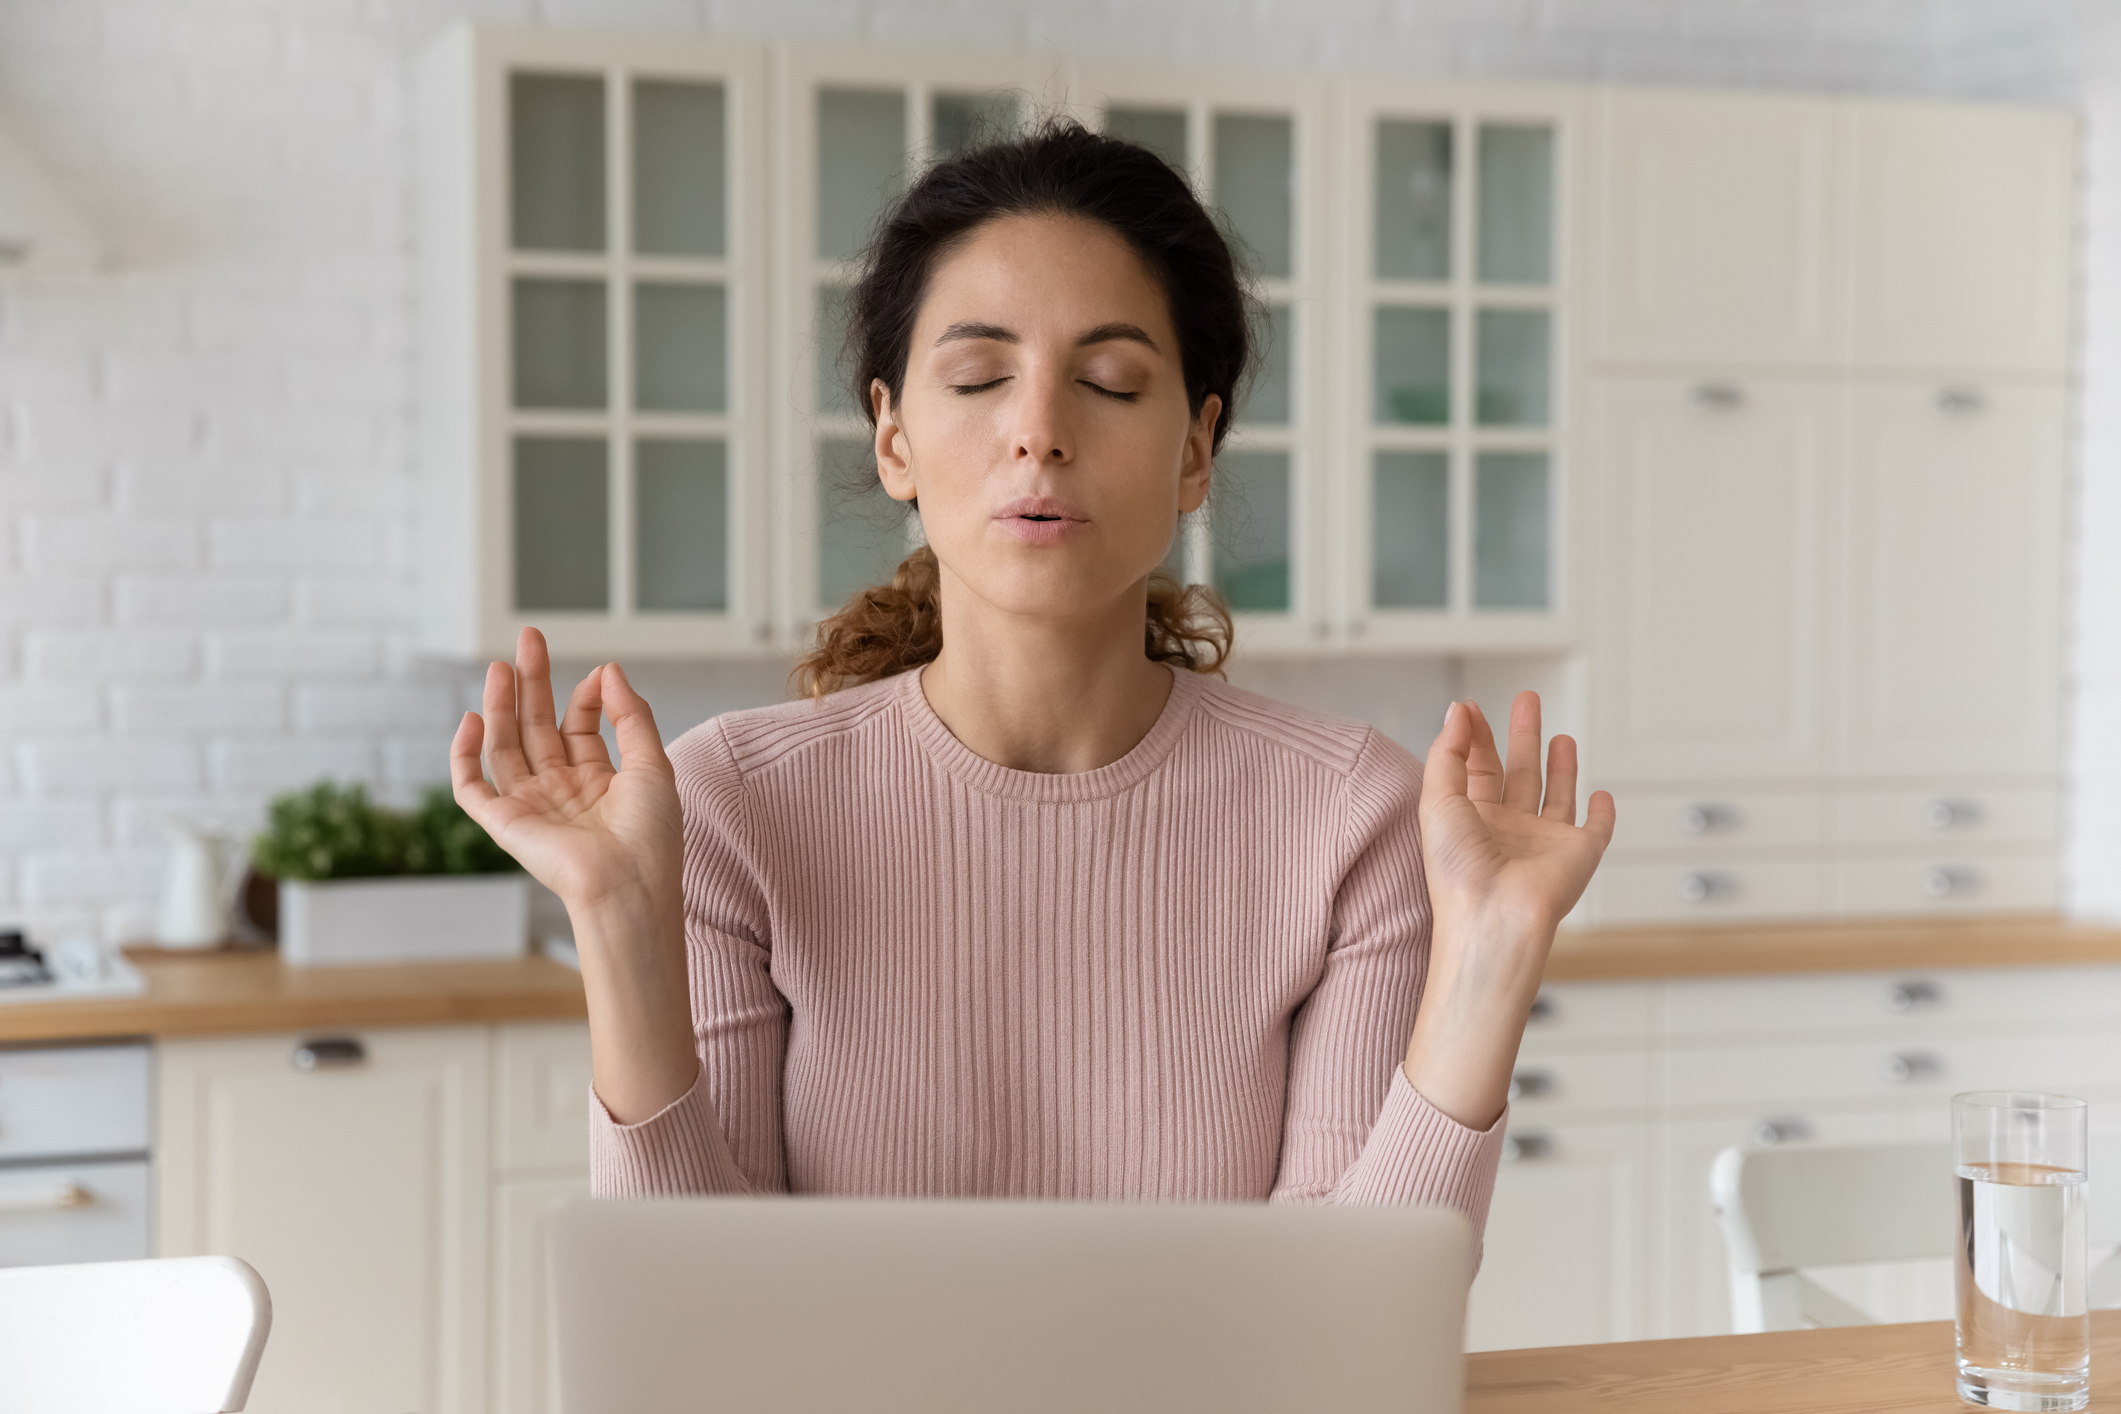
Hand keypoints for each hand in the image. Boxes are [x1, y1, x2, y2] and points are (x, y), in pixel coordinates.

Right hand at [449, 628, 681, 919]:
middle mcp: (561, 792)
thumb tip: (608, 669)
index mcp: (598, 782)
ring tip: (500, 666)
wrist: (630, 886)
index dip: (586, 697)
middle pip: (537, 727)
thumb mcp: (653, 764)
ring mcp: (531, 806)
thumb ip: (630, 715)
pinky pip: (472, 787)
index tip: (597, 676)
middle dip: (532, 683)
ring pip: (505, 747)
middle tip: (528, 638)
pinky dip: (465, 755)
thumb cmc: (651, 836)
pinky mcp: (504, 823)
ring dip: (500, 706)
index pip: (579, 727)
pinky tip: (473, 719)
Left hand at [1402, 692, 1614, 1128]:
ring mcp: (1545, 842)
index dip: (1474, 736)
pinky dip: (1603, 813)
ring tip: (1561, 737)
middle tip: (1527, 699)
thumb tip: (1459, 711)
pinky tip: (1603, 794)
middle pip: (1518, 771)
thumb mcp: (1437, 801)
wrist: (1495, 920)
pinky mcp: (1580, 854)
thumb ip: (1447, 753)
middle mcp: (1508, 829)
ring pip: (1556, 795)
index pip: (1476, 766)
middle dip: (1522, 735)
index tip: (1471, 707)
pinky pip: (1597, 830)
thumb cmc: (1458, 871)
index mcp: (1471, 818)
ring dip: (1560, 766)